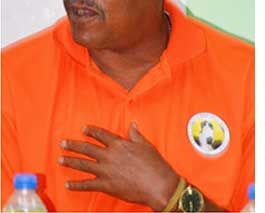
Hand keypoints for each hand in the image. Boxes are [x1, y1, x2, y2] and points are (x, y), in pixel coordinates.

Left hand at [59, 123, 179, 210]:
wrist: (157, 185)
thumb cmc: (155, 165)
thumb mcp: (147, 146)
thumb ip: (136, 136)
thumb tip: (132, 125)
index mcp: (119, 145)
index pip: (101, 135)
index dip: (91, 131)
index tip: (83, 129)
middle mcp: (109, 156)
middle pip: (87, 148)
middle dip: (73, 145)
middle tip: (63, 143)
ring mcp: (105, 171)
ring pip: (83, 164)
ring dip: (70, 161)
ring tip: (60, 159)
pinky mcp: (105, 185)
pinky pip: (86, 184)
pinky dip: (76, 185)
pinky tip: (67, 184)